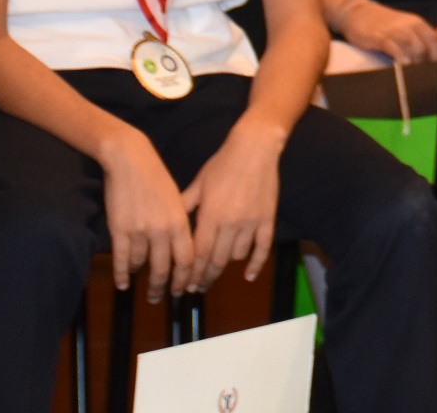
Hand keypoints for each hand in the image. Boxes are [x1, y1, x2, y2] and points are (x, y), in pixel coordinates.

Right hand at [97, 127, 194, 301]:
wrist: (131, 160)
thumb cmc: (156, 179)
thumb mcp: (176, 200)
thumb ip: (180, 225)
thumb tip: (184, 249)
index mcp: (179, 221)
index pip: (187, 259)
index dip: (186, 277)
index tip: (184, 289)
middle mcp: (162, 229)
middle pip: (165, 268)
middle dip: (163, 287)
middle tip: (161, 298)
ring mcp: (139, 231)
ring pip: (141, 265)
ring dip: (141, 278)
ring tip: (142, 286)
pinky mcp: (119, 230)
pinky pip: (121, 260)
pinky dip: (122, 275)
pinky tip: (123, 284)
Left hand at [181, 121, 285, 291]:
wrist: (255, 148)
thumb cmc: (222, 164)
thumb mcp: (198, 184)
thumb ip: (184, 206)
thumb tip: (169, 225)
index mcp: (210, 216)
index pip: (197, 254)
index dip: (189, 273)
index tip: (183, 285)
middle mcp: (230, 224)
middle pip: (216, 260)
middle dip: (204, 278)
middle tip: (196, 288)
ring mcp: (251, 223)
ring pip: (236, 256)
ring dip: (225, 267)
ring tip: (215, 274)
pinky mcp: (267, 219)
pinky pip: (263, 248)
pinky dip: (256, 264)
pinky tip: (249, 276)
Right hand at [332, 0, 436, 66]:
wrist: (358, 12)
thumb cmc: (384, 26)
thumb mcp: (405, 30)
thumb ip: (418, 41)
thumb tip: (433, 60)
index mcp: (418, 24)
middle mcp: (409, 25)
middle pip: (428, 44)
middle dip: (429, 61)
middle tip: (425, 74)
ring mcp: (394, 30)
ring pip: (413, 45)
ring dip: (416, 61)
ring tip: (415, 73)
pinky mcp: (378, 36)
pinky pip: (392, 46)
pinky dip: (399, 55)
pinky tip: (402, 64)